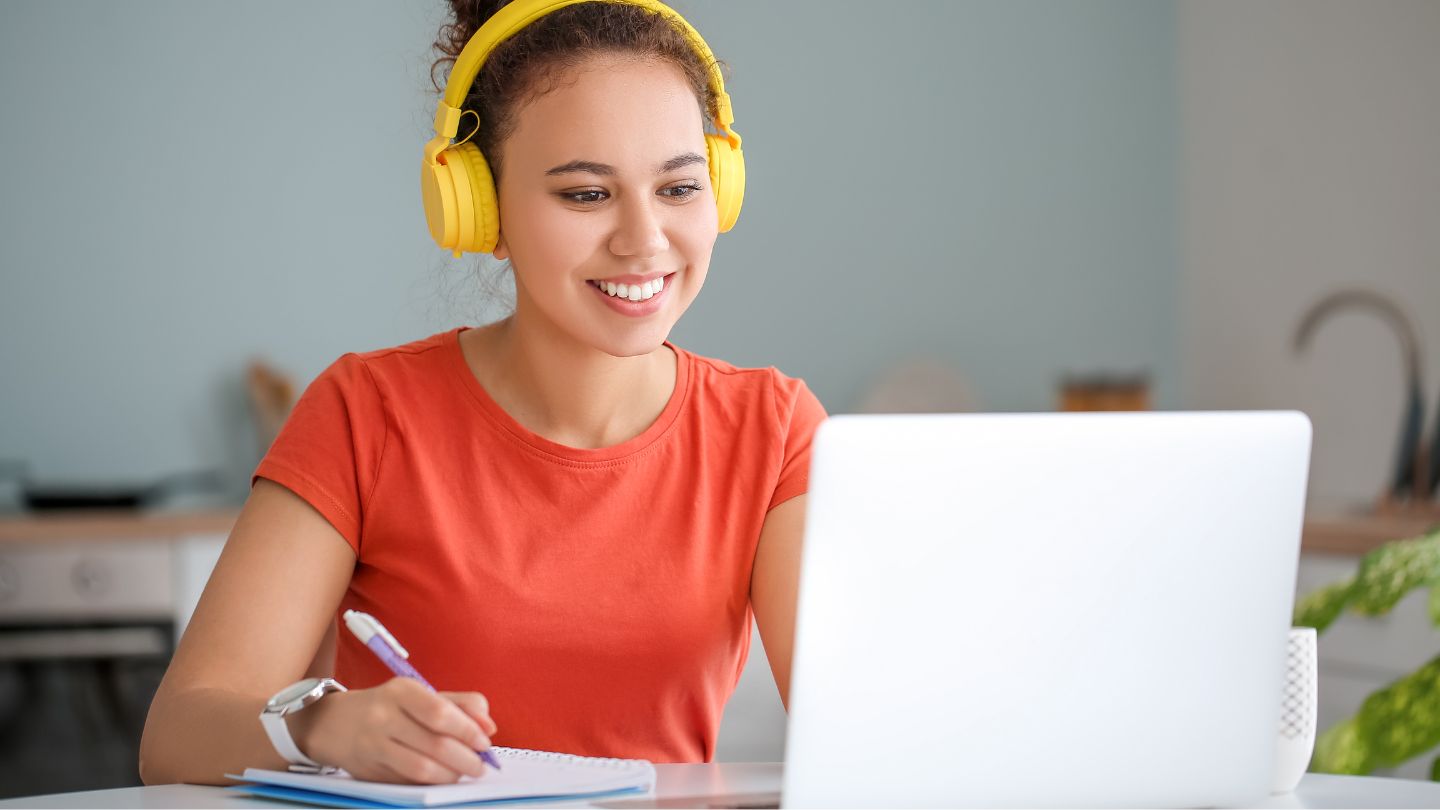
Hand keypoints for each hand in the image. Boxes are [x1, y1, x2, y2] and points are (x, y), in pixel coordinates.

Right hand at [289, 677, 498, 783]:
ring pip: (421, 768)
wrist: (333, 723)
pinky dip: (431, 783)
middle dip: (466, 759)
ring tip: (463, 773)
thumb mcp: (421, 695)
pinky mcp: (368, 772)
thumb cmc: (389, 707)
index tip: (484, 742)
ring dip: (450, 775)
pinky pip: (408, 782)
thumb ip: (461, 704)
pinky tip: (441, 777)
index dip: (468, 730)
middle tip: (480, 765)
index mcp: (401, 692)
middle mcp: (383, 717)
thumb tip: (489, 726)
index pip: (439, 713)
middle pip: (434, 744)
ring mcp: (373, 746)